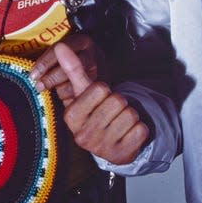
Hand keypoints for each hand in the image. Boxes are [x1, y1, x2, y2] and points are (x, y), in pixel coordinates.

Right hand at [35, 40, 148, 164]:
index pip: (100, 88)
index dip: (104, 90)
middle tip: (111, 112)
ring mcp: (102, 148)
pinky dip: (139, 129)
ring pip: (130, 115)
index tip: (99, 101)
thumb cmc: (95, 112)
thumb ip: (73, 69)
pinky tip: (127, 134)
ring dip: (129, 116)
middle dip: (119, 103)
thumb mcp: (84, 92)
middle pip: (117, 100)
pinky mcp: (121, 156)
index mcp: (71, 117)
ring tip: (119, 123)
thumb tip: (60, 46)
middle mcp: (83, 135)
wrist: (108, 144)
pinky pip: (141, 130)